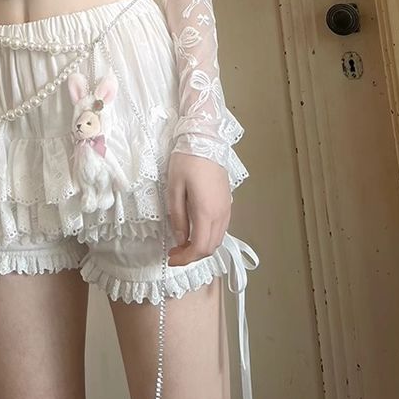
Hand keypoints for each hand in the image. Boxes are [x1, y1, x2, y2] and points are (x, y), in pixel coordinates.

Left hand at [166, 151, 231, 265]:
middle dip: (192, 255)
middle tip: (174, 252)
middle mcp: (221, 214)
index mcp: (206, 212)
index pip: (200, 248)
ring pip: (217, 239)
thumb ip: (178, 217)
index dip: (185, 259)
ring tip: (183, 243)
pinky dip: (208, 236)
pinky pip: (221, 228)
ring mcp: (227, 208)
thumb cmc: (186, 161)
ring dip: (201, 246)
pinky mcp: (228, 202)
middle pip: (211, 247)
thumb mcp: (174, 188)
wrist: (205, 140)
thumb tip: (181, 238)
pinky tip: (195, 230)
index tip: (171, 259)